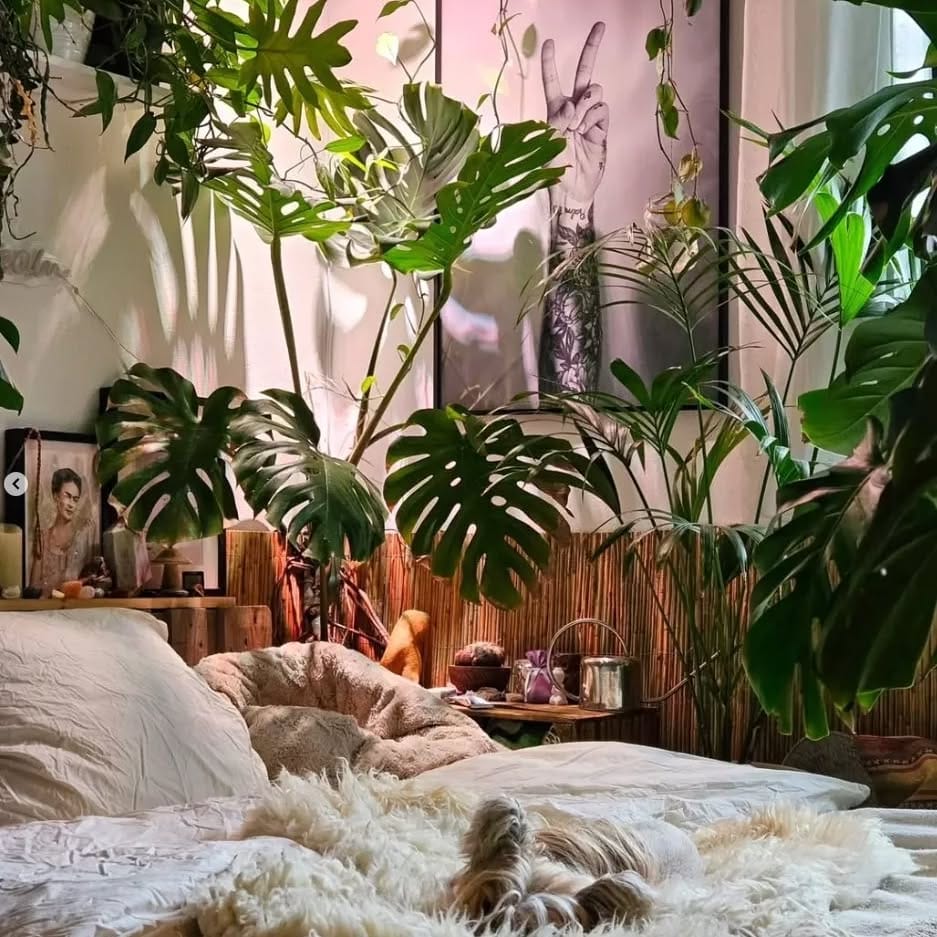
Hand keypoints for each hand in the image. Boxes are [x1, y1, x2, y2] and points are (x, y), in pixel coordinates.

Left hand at [541, 22, 608, 207]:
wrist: (573, 190)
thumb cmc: (555, 169)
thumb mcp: (547, 143)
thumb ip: (556, 120)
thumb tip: (571, 104)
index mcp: (554, 111)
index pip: (553, 81)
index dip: (551, 62)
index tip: (550, 42)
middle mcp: (573, 109)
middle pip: (584, 73)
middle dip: (592, 48)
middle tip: (600, 25)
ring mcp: (589, 117)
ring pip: (593, 92)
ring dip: (584, 104)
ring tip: (576, 126)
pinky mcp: (602, 127)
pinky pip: (601, 109)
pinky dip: (593, 116)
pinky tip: (586, 131)